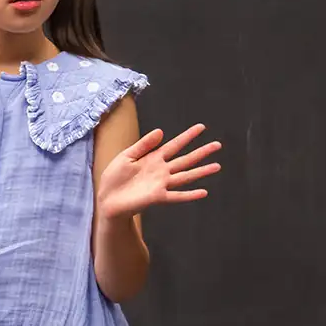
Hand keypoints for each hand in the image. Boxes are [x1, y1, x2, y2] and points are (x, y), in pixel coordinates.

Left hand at [97, 124, 221, 219]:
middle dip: (202, 152)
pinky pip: (177, 196)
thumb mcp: (126, 155)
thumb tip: (161, 131)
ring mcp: (161, 184)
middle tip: (218, 145)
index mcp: (154, 158)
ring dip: (202, 172)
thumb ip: (144, 144)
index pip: (175, 145)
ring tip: (217, 166)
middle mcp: (162, 171)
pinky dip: (190, 195)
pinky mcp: (157, 197)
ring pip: (186, 176)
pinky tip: (203, 192)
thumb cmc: (114, 177)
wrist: (107, 198)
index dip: (188, 136)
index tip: (201, 127)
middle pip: (186, 159)